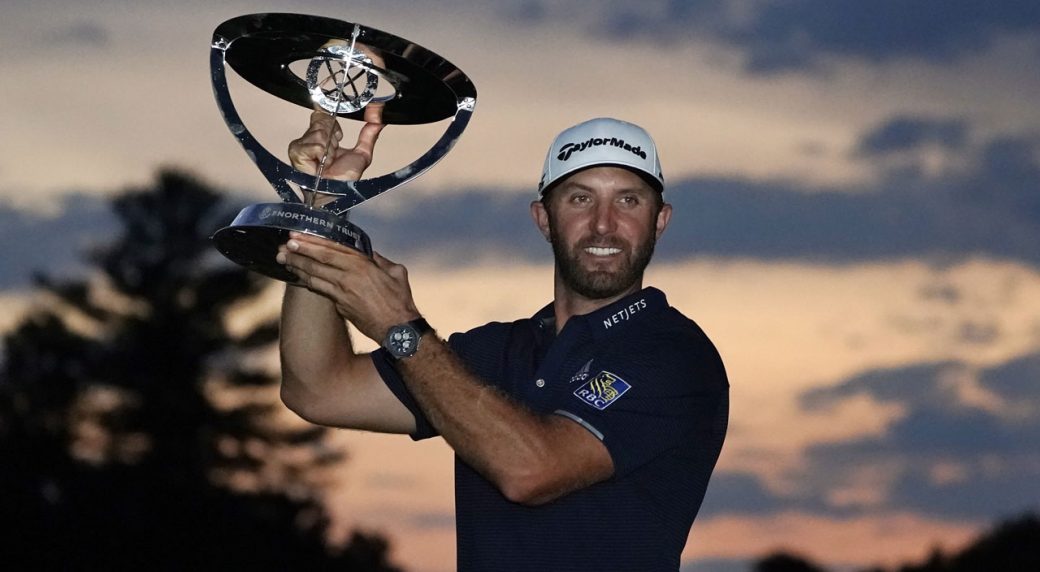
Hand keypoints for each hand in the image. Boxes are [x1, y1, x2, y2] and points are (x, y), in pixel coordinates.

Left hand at [276, 231, 419, 341]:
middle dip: (298, 252)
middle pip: (318, 260)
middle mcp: (349, 276)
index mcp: (363, 265)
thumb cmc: (400, 300)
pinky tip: (298, 277)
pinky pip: (320, 290)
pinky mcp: (340, 305)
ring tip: (283, 259)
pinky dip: (307, 282)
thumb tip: (371, 254)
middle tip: (283, 246)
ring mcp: (342, 292)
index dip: (312, 242)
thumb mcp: (396, 273)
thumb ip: (381, 261)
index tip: (296, 236)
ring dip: (297, 267)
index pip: (332, 249)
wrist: (397, 328)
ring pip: (314, 276)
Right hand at [288, 104, 384, 202]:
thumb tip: (378, 112)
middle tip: (333, 152)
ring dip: (329, 148)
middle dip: (332, 137)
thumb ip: (370, 131)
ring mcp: (302, 144)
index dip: (334, 125)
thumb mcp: (362, 152)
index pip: (325, 113)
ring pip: (320, 131)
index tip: (339, 136)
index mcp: (324, 136)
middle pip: (322, 119)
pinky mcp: (297, 151)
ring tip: (327, 161)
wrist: (335, 193)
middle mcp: (311, 138)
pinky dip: (322, 154)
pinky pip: (315, 143)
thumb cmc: (344, 180)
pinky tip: (320, 164)